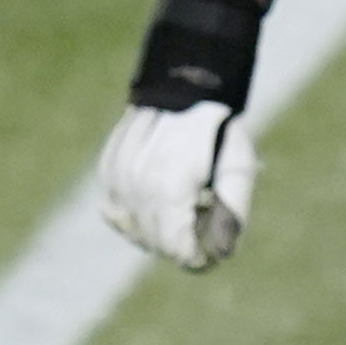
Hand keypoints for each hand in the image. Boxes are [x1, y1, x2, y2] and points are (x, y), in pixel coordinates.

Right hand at [96, 99, 258, 270]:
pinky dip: (137, 216)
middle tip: (204, 215)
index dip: (199, 257)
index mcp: (168, 189)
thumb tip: (221, 254)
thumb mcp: (239, 169)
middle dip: (183, 242)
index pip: (177, 249)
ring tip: (184, 203)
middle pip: (157, 244)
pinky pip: (115, 213)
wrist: (183, 87)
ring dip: (160, 230)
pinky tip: (159, 200)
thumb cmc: (219, 130)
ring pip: (134, 232)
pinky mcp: (106, 172)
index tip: (214, 247)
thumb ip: (232, 214)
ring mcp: (116, 179)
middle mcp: (136, 187)